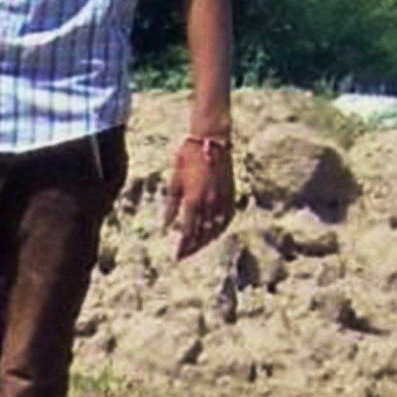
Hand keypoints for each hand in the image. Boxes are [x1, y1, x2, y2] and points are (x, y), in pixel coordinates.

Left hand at [165, 132, 233, 258]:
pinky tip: (215, 233)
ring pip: (217, 228)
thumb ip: (171, 205)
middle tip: (184, 256)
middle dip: (193, 247)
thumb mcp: (174, 181)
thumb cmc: (187, 157)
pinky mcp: (230, 192)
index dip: (183, 246)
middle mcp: (210, 202)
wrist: (211, 140)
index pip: (188, 232)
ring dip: (207, 241)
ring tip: (197, 247)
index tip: (176, 256)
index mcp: (194, 200)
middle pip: (203, 234)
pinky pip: (228, 216)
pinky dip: (221, 228)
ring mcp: (222, 197)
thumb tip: (166, 226)